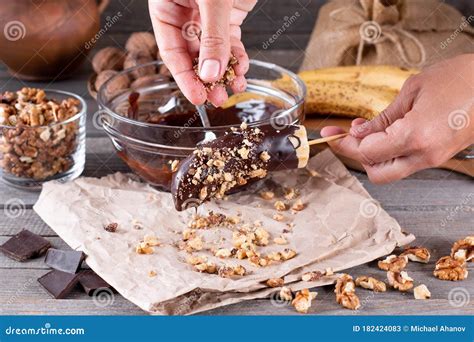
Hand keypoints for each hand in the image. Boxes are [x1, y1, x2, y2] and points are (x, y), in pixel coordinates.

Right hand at [149, 0, 255, 105]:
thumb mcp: (211, 0)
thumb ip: (213, 36)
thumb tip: (211, 73)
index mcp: (166, 7)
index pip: (171, 51)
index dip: (184, 77)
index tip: (197, 96)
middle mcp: (184, 14)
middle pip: (192, 57)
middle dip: (207, 79)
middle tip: (218, 97)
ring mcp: (207, 16)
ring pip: (214, 53)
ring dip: (226, 72)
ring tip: (235, 86)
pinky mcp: (228, 16)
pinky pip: (231, 43)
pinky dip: (237, 57)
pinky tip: (242, 69)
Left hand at [321, 54, 473, 183]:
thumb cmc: (460, 78)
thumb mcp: (412, 92)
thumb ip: (382, 118)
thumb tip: (358, 132)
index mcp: (415, 136)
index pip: (367, 153)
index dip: (344, 145)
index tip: (331, 135)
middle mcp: (425, 155)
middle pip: (377, 174)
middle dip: (358, 157)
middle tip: (349, 136)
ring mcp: (434, 159)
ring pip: (391, 171)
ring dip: (374, 155)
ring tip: (369, 130)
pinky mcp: (439, 157)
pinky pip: (406, 163)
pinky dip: (391, 153)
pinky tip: (387, 133)